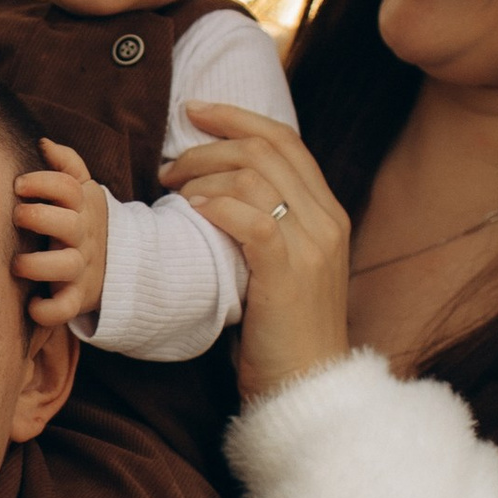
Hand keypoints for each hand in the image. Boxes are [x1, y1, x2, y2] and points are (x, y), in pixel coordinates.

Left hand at [14, 138, 108, 330]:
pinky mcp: (77, 299)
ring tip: (17, 264)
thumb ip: (68, 165)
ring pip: (65, 267)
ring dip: (37, 265)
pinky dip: (48, 311)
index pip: (69, 188)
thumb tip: (43, 141)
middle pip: (68, 224)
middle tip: (17, 216)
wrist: (119, 268)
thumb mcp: (84, 192)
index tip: (19, 185)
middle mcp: (83, 237)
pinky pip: (64, 308)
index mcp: (83, 208)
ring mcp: (81, 269)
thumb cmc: (83, 223)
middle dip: (38, 218)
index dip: (43, 183)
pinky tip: (32, 305)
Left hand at [164, 102, 350, 397]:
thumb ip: (266, 226)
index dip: (238, 118)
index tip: (196, 112)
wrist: (307, 386)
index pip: (286, 141)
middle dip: (209, 145)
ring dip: (202, 177)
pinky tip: (191, 212)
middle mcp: (327, 220)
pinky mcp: (289, 272)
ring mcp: (312, 245)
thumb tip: (216, 191)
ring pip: (255, 177)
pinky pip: (251, 218)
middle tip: (169, 166)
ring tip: (172, 194)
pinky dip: (216, 207)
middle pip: (266, 150)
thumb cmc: (280, 332)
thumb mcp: (280, 268)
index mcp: (328, 213)